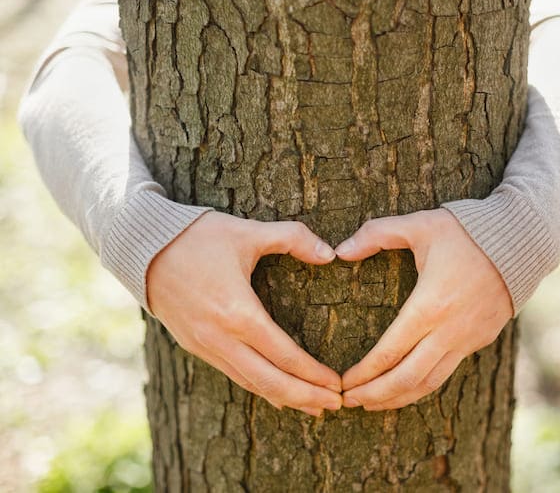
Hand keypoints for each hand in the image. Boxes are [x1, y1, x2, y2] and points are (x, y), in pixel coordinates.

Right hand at [146, 211, 342, 416]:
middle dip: (306, 397)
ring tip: (314, 407)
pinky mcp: (195, 346)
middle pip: (270, 382)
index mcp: (238, 313)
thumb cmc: (197, 237)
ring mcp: (205, 346)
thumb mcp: (248, 231)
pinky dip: (259, 388)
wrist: (141, 247)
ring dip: (284, 398)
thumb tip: (331, 254)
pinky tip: (276, 393)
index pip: (284, 355)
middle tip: (337, 405)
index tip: (338, 385)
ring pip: (250, 384)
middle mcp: (221, 338)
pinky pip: (233, 375)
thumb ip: (293, 238)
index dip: (314, 375)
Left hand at [335, 209, 513, 409]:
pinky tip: (406, 385)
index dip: (363, 374)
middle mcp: (449, 330)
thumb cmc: (468, 230)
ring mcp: (468, 338)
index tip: (342, 384)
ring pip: (429, 382)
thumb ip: (376, 234)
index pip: (389, 353)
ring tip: (372, 404)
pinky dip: (422, 385)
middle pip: (407, 378)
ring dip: (398, 397)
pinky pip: (447, 371)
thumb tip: (340, 250)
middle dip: (374, 395)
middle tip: (348, 402)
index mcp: (429, 305)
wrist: (524, 238)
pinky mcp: (481, 339)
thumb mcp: (419, 225)